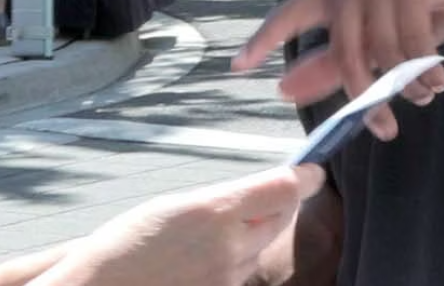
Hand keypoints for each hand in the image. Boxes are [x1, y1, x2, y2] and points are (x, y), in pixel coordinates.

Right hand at [39, 165, 324, 285]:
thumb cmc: (129, 242)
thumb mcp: (174, 206)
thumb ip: (221, 200)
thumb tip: (256, 193)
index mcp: (214, 212)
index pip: (279, 189)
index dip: (304, 176)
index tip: (314, 170)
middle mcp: (230, 247)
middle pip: (279, 217)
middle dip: (280, 201)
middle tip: (271, 188)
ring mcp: (230, 277)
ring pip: (261, 245)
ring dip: (255, 231)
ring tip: (214, 227)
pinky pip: (243, 269)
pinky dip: (236, 257)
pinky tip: (204, 254)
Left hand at [233, 0, 443, 138]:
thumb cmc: (419, 9)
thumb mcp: (375, 35)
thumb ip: (331, 62)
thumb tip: (285, 91)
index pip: (288, 15)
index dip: (263, 40)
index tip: (239, 67)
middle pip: (345, 49)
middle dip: (365, 95)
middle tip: (384, 130)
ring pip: (383, 49)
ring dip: (407, 86)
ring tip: (425, 96)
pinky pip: (415, 40)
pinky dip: (428, 71)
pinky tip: (439, 82)